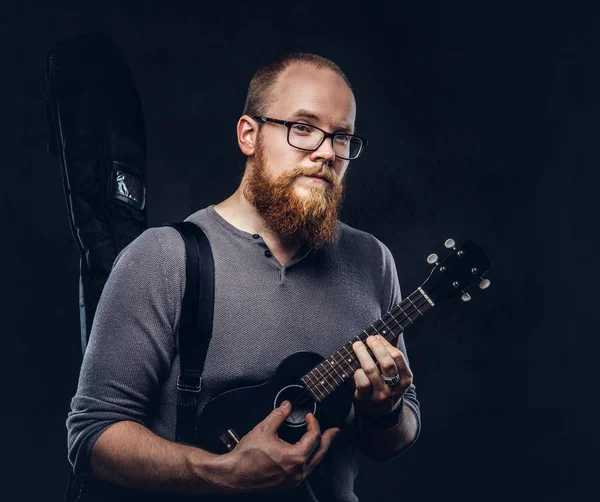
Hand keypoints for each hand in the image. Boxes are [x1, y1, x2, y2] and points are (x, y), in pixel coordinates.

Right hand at [219, 401, 339, 492]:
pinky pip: (305, 470)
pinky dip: (310, 459)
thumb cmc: (246, 455)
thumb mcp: (264, 429)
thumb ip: (279, 414)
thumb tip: (287, 405)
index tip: (309, 416)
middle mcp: (298, 472)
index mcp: (295, 458)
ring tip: (323, 440)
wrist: (234, 474)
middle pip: (320, 453)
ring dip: (319, 450)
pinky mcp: (287, 483)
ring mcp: (293, 480)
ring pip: (314, 463)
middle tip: (334, 431)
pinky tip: (307, 453)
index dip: (314, 423)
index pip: (314, 437)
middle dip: (328, 440)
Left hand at [352, 335, 412, 417]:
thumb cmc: (387, 385)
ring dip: (363, 355)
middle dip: (376, 348)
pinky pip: (362, 383)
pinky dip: (358, 372)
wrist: (381, 413)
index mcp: (405, 378)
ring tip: (357, 346)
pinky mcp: (367, 399)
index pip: (397, 357)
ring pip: (372, 372)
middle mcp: (395, 387)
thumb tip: (395, 331)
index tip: (377, 336)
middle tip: (368, 339)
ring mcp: (381, 395)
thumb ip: (394, 353)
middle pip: (386, 364)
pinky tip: (356, 367)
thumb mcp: (396, 373)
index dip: (386, 344)